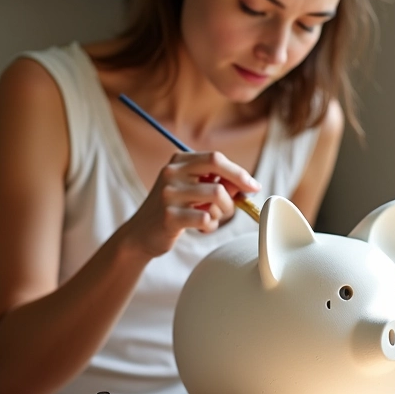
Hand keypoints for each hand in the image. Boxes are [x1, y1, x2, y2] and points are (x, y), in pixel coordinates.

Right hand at [125, 151, 260, 256]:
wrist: (140, 234)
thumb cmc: (174, 210)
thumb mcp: (192, 190)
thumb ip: (216, 183)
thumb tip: (246, 185)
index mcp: (179, 161)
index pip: (216, 158)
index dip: (239, 172)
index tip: (254, 186)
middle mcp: (171, 172)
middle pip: (218, 169)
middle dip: (236, 187)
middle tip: (237, 205)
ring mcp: (168, 194)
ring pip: (217, 194)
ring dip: (223, 211)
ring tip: (213, 219)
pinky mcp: (169, 217)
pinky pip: (207, 218)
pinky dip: (211, 226)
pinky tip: (202, 229)